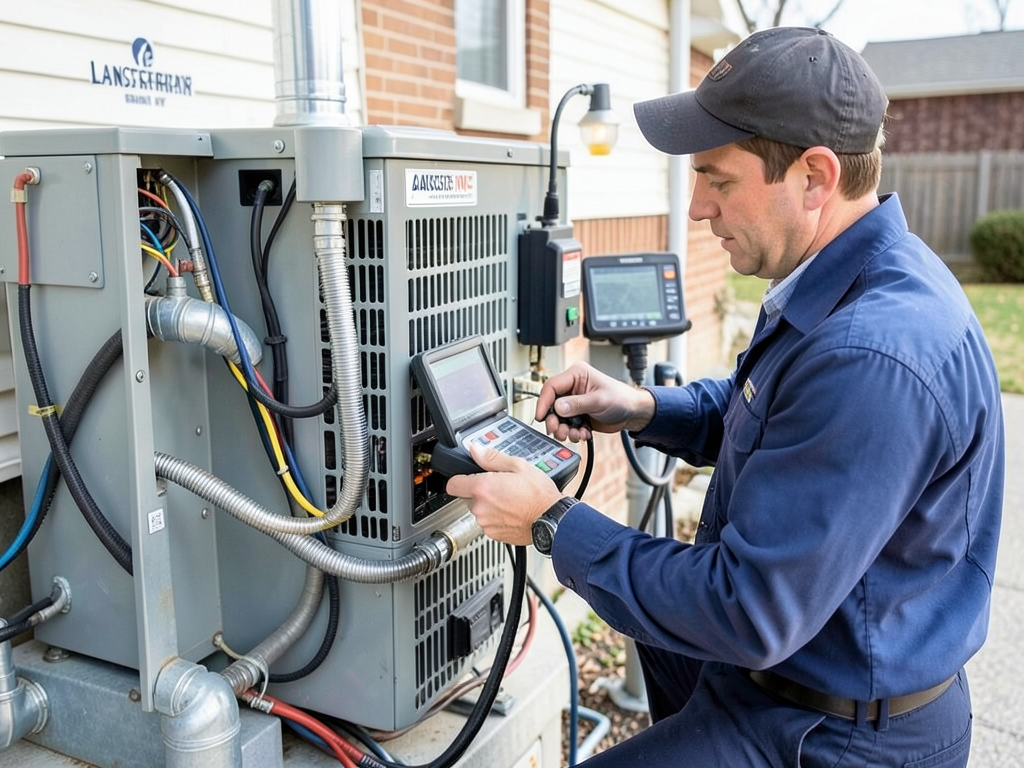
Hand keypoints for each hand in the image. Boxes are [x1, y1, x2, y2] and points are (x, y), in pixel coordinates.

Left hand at [446, 443, 562, 545]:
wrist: (552, 520)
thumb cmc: (539, 494)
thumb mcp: (518, 466)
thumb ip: (491, 458)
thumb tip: (475, 450)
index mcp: (482, 488)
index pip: (452, 484)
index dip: (459, 479)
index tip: (467, 477)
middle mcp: (480, 508)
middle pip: (467, 497)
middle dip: (480, 491)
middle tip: (500, 486)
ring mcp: (486, 523)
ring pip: (479, 510)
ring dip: (489, 505)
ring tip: (509, 499)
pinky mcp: (494, 534)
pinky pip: (488, 523)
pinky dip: (496, 517)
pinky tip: (511, 511)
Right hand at [535, 362, 655, 441]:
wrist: (632, 413)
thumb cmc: (621, 398)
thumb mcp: (598, 400)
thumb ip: (576, 404)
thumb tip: (557, 408)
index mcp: (576, 375)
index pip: (551, 386)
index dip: (544, 402)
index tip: (541, 417)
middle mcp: (572, 387)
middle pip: (551, 404)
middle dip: (555, 421)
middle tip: (558, 431)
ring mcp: (574, 402)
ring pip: (558, 418)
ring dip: (564, 429)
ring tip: (574, 434)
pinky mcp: (577, 414)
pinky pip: (567, 425)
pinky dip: (572, 432)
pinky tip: (583, 433)